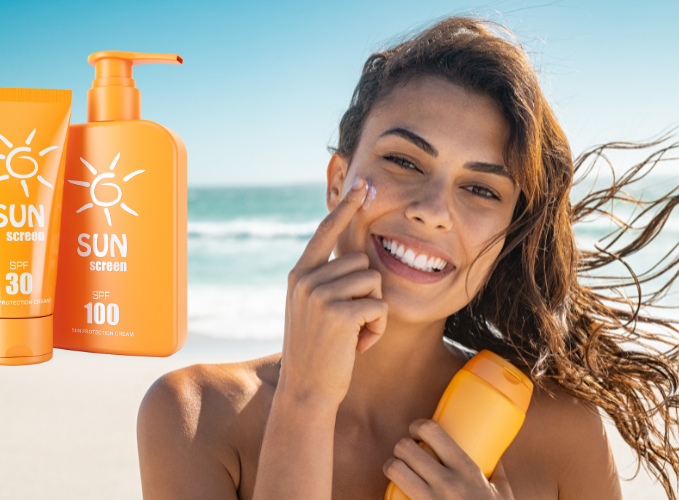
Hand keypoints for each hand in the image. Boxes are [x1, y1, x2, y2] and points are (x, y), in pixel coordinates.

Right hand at [278, 175, 387, 407]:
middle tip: (349, 325)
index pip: (325, 232)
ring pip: (374, 282)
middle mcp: (306, 279)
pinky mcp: (338, 313)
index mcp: (299, 275)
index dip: (345, 208)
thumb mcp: (312, 310)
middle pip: (362, 263)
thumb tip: (359, 258)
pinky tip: (357, 346)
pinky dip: (377, 329)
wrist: (306, 390)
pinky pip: (379, 306)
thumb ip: (326, 281)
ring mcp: (320, 294)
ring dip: (374, 312)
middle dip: (367, 294)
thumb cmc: (317, 352)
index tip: (362, 184)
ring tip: (352, 335)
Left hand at [383, 419, 515, 499]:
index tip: (416, 431)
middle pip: (405, 448)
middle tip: (407, 453)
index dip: (418, 425)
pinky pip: (393, 496)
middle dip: (402, 446)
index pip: (432, 431)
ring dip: (392, 466)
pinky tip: (394, 493)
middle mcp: (447, 484)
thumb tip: (494, 452)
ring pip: (394, 469)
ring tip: (398, 469)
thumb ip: (497, 472)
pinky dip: (390, 493)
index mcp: (467, 471)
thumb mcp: (503, 494)